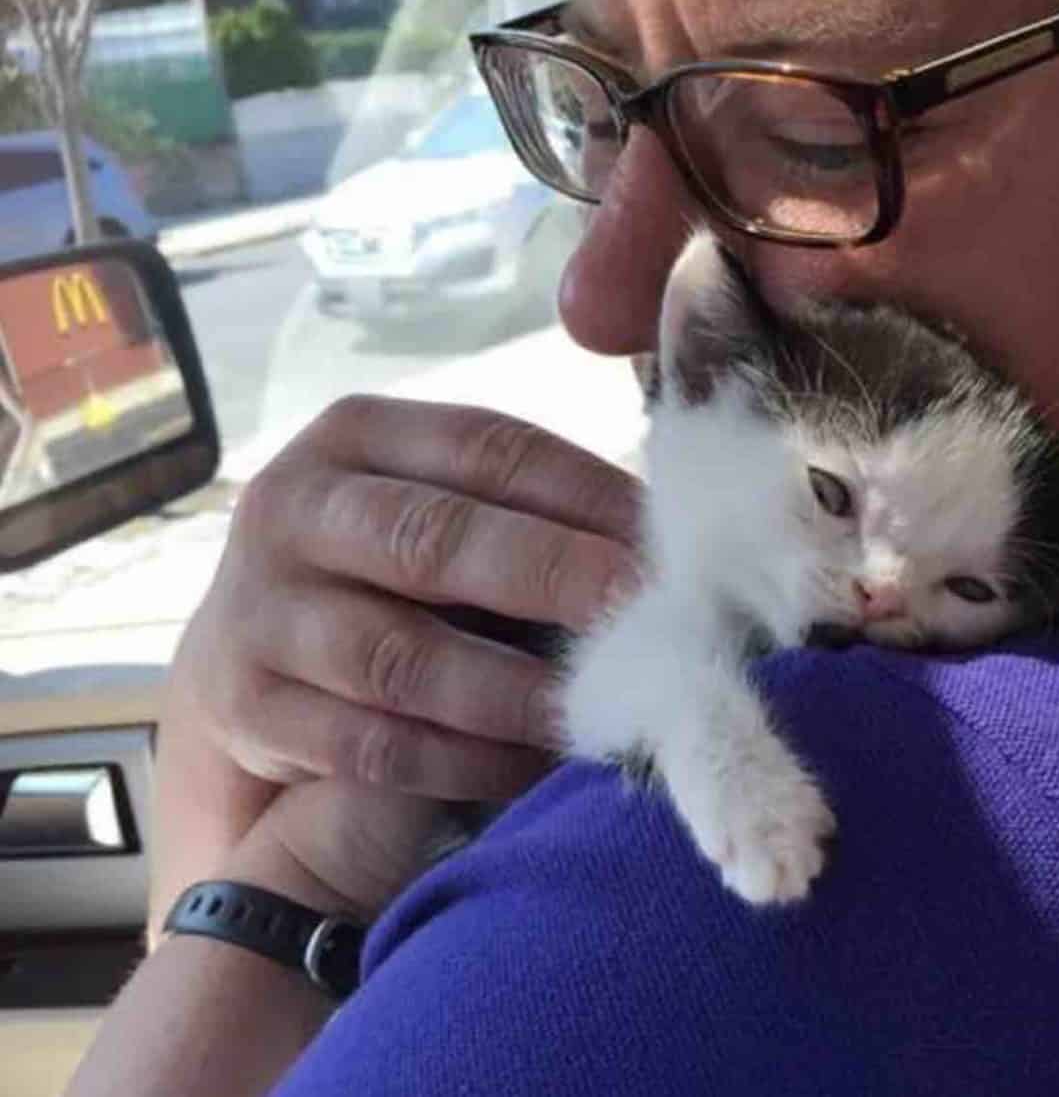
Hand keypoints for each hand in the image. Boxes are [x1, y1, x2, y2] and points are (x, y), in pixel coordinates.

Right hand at [155, 396, 642, 924]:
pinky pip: (377, 745)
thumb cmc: (390, 570)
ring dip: (515, 691)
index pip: (489, 449)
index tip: (667, 541)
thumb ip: (530, 510)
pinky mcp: (249, 707)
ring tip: (604, 707)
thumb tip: (667, 538)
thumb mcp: (440, 509)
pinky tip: (536, 764)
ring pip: (401, 658)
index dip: (585, 493)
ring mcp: (259, 610)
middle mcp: (293, 508)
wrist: (252, 655)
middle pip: (435, 541)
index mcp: (357, 436)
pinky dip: (467, 761)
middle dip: (554, 577)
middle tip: (644, 614)